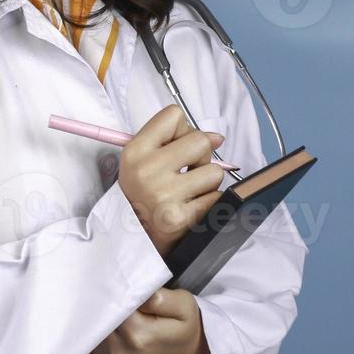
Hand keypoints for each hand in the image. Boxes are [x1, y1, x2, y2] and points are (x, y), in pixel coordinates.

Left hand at [84, 288, 210, 353]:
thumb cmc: (185, 326)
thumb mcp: (183, 304)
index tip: (119, 283)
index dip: (114, 291)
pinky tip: (109, 328)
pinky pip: (89, 349)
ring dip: (98, 321)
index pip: (111, 304)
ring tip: (113, 311)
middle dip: (103, 305)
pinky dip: (96, 336)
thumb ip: (159, 297)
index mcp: (138, 336)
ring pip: (91, 333)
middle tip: (114, 294)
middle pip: (98, 320)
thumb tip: (133, 292)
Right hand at [118, 104, 225, 256]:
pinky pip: (216, 198)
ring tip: (187, 193)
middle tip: (186, 173)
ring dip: (207, 183)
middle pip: (200, 141)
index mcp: (135, 151)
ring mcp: (163, 196)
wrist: (135, 238)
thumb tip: (218, 137)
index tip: (176, 147)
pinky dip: (209, 203)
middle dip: (201, 157)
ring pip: (214, 172)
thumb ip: (178, 140)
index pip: (174, 115)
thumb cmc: (144, 193)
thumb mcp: (145, 160)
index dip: (183, 129)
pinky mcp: (180, 219)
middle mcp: (146, 171)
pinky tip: (191, 209)